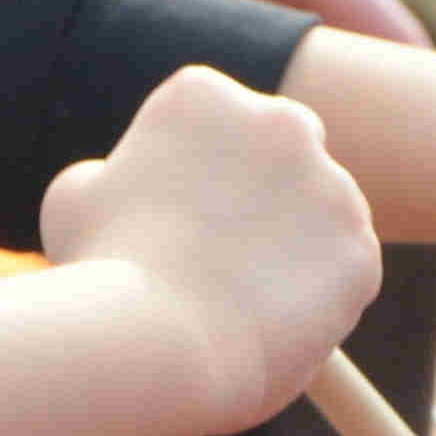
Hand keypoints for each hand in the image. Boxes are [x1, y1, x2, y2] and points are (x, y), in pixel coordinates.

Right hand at [38, 66, 383, 428]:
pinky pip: (343, 273)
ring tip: (238, 303)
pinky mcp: (360, 250)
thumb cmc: (103, 269)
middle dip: (260, 197)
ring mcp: (332, 185)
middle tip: (219, 257)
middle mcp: (280, 121)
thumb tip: (118, 179)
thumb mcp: (75, 199)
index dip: (193, 176)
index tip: (170, 220)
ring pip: (318, 217)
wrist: (157, 340)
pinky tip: (271, 324)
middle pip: (280, 156)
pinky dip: (318, 300)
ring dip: (292, 249)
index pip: (215, 124)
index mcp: (204, 94)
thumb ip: (111, 173)